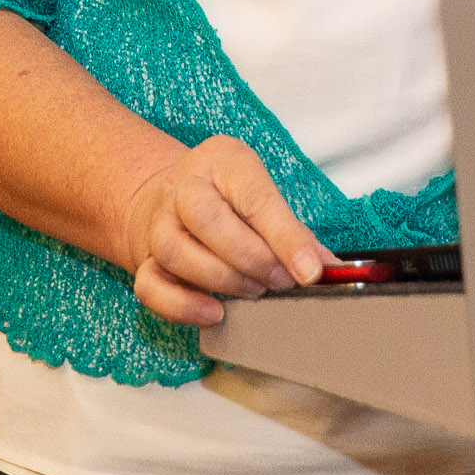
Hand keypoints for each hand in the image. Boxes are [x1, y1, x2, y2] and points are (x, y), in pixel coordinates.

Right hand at [115, 135, 327, 327]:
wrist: (174, 194)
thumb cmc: (230, 197)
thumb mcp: (263, 194)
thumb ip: (295, 231)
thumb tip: (330, 270)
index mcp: (222, 161)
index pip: (254, 196)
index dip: (285, 236)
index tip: (310, 272)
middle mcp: (184, 187)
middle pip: (207, 219)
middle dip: (252, 259)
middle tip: (281, 281)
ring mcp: (159, 222)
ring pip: (175, 252)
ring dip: (223, 281)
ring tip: (254, 291)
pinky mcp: (144, 257)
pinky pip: (149, 286)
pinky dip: (182, 306)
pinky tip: (214, 313)